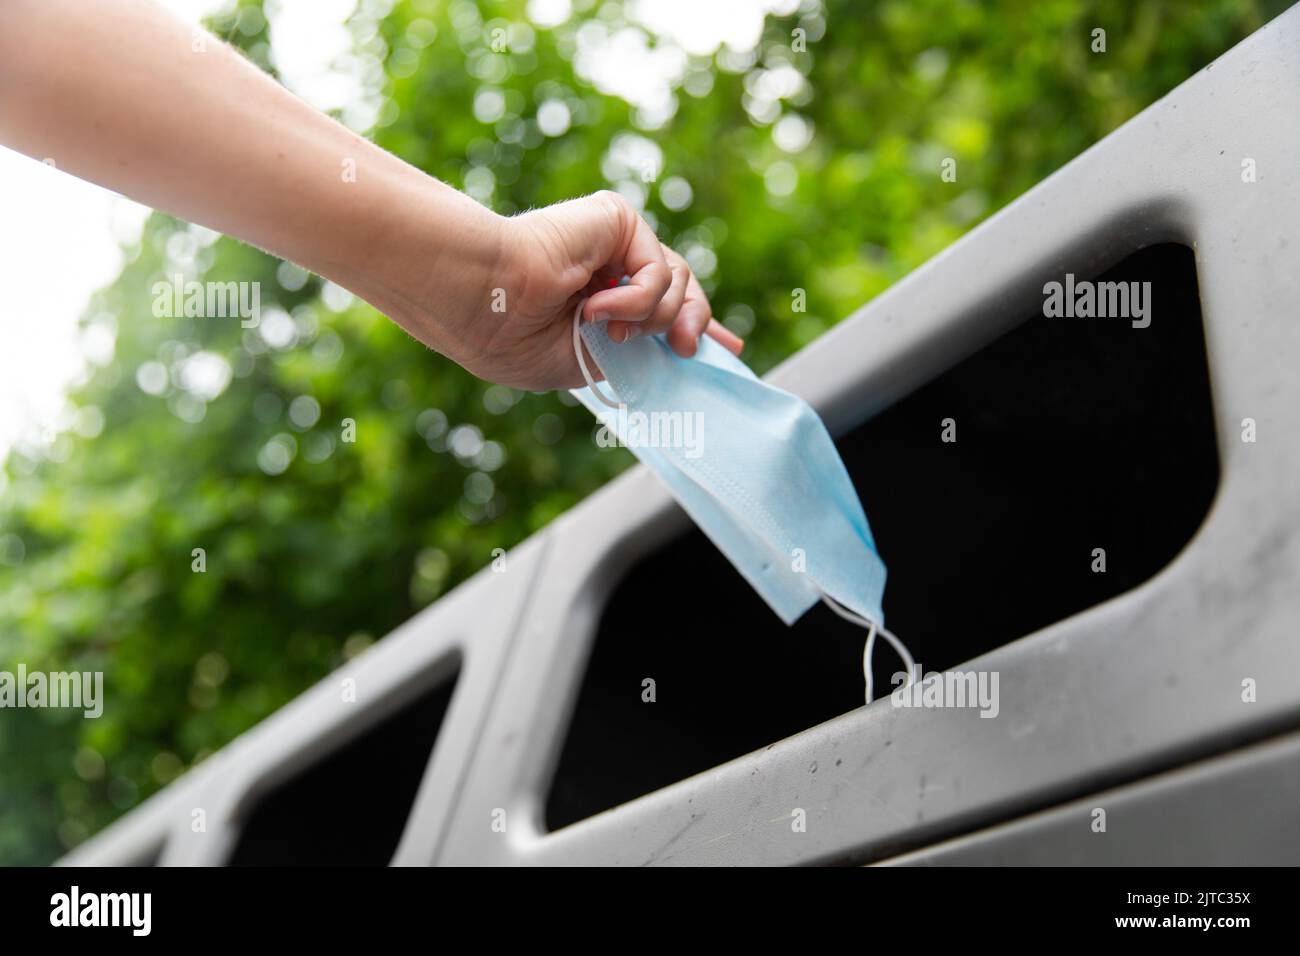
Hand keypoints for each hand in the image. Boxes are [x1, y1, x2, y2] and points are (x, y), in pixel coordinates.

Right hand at [444, 191, 743, 390]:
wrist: (486, 304)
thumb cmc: (515, 338)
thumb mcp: (588, 360)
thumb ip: (635, 351)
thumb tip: (685, 347)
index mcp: (595, 299)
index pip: (658, 307)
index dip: (693, 326)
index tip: (728, 350)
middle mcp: (607, 266)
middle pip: (681, 291)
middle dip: (693, 323)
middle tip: (682, 348)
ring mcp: (612, 241)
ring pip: (678, 283)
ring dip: (650, 319)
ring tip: (607, 329)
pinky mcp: (616, 219)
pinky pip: (659, 270)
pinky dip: (637, 300)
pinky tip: (596, 309)